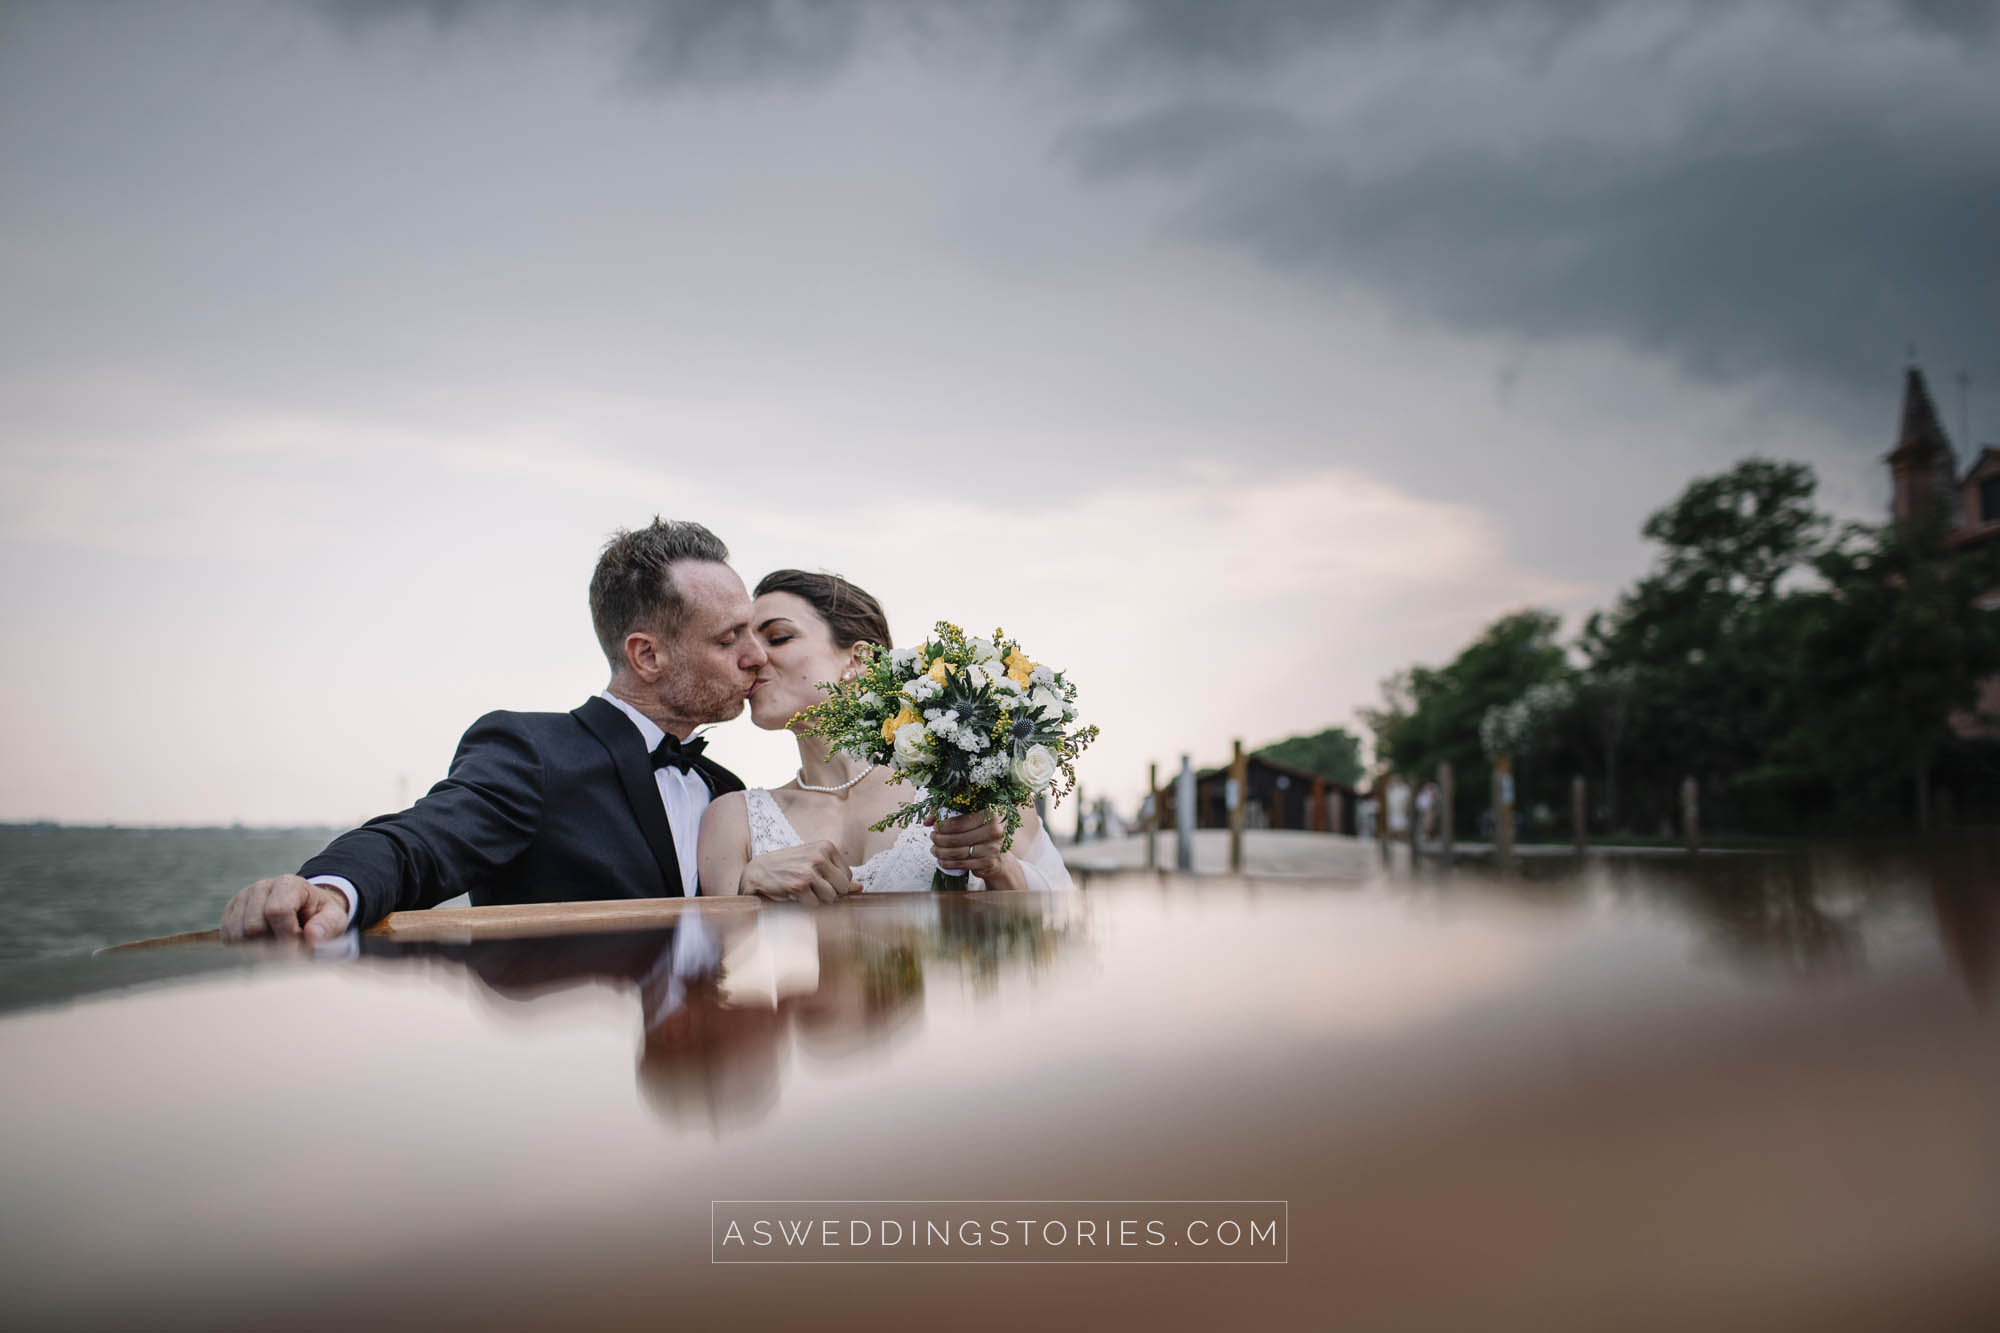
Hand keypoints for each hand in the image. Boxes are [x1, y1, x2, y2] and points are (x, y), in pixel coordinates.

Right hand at [220, 875, 351, 942]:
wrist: (305, 910)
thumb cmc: (320, 916)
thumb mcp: (334, 917)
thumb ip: (327, 925)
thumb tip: (312, 936)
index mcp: (288, 883)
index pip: (277, 911)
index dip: (288, 934)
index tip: (299, 945)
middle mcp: (261, 887)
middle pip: (254, 926)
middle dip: (272, 944)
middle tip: (288, 949)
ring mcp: (242, 899)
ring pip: (237, 934)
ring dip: (256, 949)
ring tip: (276, 946)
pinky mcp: (230, 913)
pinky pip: (227, 937)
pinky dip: (242, 949)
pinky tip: (261, 947)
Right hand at [738, 841, 857, 903]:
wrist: (758, 871)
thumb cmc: (789, 866)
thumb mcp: (814, 863)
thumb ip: (837, 874)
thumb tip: (860, 888)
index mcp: (826, 846)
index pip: (848, 876)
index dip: (835, 884)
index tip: (819, 879)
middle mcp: (819, 856)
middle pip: (842, 888)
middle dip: (830, 893)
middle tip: (811, 887)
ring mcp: (809, 871)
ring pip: (831, 898)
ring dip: (817, 900)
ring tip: (803, 890)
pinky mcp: (799, 886)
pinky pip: (815, 905)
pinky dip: (805, 904)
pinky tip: (794, 894)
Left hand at [929, 811, 1023, 889]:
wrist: (1000, 855)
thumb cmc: (982, 831)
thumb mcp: (970, 816)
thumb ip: (948, 812)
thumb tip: (928, 821)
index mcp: (991, 813)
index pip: (959, 822)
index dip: (943, 825)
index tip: (936, 826)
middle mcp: (995, 830)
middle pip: (956, 838)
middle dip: (939, 839)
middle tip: (933, 837)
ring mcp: (993, 848)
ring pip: (957, 852)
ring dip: (940, 852)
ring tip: (934, 848)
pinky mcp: (988, 863)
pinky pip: (961, 864)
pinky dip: (947, 863)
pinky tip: (941, 860)